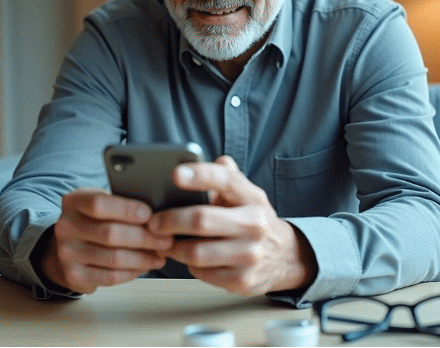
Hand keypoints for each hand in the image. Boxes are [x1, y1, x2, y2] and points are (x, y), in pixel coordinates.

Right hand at [41, 188, 173, 293]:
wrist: (66, 248)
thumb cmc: (93, 222)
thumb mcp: (101, 204)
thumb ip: (121, 205)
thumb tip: (157, 215)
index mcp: (73, 201)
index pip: (99, 204)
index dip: (127, 210)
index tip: (150, 215)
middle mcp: (65, 226)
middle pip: (110, 233)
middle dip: (144, 238)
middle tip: (166, 240)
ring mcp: (67, 253)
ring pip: (114, 258)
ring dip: (143, 258)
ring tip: (160, 255)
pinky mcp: (74, 276)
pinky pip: (110, 277)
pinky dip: (132, 273)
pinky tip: (144, 267)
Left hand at [147, 156, 316, 296]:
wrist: (285, 257)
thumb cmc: (252, 220)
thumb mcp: (246, 194)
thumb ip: (225, 176)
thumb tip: (204, 159)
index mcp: (253, 198)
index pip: (226, 180)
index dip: (199, 176)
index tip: (176, 174)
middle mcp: (254, 225)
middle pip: (202, 220)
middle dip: (170, 220)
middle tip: (153, 222)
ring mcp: (250, 255)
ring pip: (196, 252)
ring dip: (174, 246)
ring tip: (165, 240)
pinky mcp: (242, 280)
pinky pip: (201, 272)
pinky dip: (188, 264)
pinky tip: (188, 257)